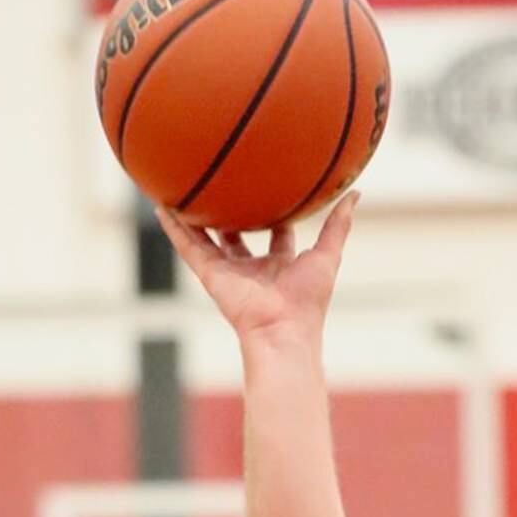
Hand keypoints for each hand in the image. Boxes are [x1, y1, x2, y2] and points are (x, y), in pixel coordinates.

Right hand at [157, 193, 358, 343]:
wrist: (283, 332)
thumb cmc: (308, 303)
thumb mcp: (327, 256)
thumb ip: (338, 226)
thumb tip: (355, 194)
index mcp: (279, 266)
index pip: (275, 234)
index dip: (274, 213)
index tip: (270, 189)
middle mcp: (251, 268)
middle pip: (236, 234)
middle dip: (230, 213)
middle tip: (222, 185)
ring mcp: (228, 271)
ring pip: (205, 238)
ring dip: (191, 216)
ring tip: (178, 188)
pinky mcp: (210, 274)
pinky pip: (188, 247)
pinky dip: (173, 228)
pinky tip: (160, 207)